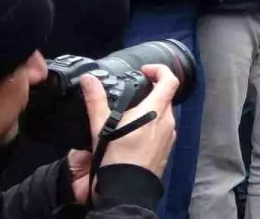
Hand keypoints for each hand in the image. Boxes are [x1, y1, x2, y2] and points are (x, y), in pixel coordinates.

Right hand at [78, 65, 179, 196]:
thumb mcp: (101, 125)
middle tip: (132, 95)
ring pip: (164, 114)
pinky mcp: (167, 148)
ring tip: (130, 117)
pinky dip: (152, 126)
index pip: (170, 80)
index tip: (144, 71)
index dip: (160, 70)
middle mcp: (168, 121)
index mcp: (156, 110)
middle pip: (165, 97)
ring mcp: (169, 136)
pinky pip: (163, 130)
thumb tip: (89, 79)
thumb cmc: (116, 155)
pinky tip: (135, 135)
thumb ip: (96, 99)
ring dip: (150, 110)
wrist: (127, 188)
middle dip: (150, 92)